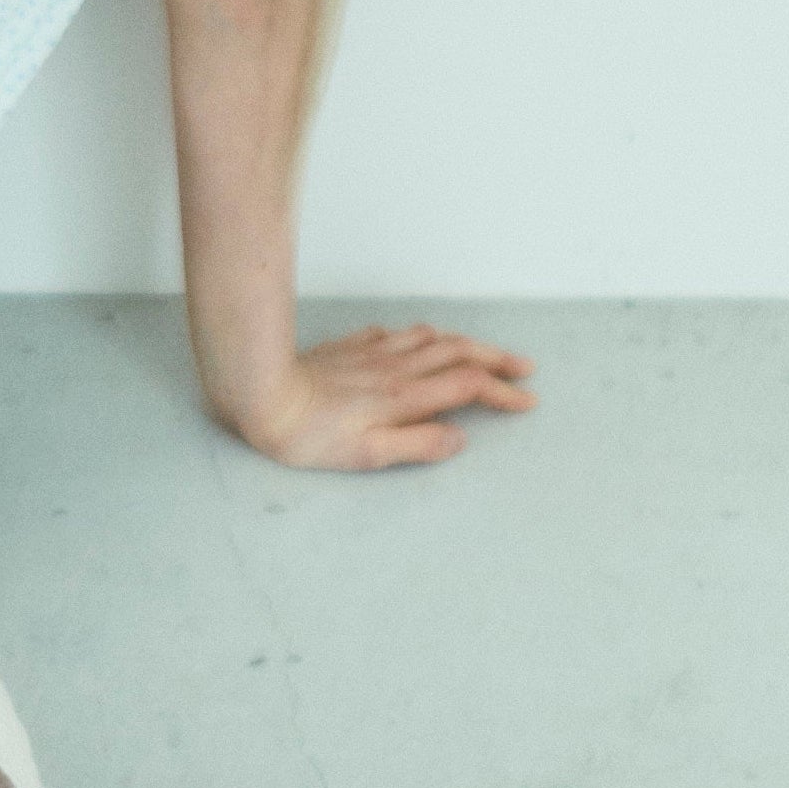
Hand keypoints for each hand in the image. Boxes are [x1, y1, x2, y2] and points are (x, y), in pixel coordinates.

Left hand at [228, 322, 537, 471]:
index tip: (526, 402)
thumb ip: (418, 445)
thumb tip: (460, 439)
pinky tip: (419, 340)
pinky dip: (420, 335)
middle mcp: (397, 367)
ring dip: (465, 342)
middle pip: (460, 353)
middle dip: (497, 360)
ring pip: (433, 337)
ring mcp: (374, 352)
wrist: (262, 394)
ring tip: (484, 352)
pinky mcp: (350, 346)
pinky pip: (397, 333)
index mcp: (406, 396)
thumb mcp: (367, 454)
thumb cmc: (309, 435)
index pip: (469, 387)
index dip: (503, 393)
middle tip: (524, 368)